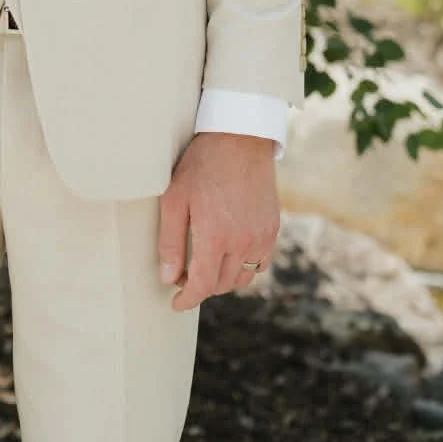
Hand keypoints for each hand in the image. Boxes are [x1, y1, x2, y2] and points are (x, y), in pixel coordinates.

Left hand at [157, 131, 278, 311]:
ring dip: (223, 279)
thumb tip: (169, 277)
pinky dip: (244, 266)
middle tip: (184, 275)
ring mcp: (262, 237)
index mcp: (216, 237)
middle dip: (202, 286)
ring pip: (242, 277)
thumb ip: (170, 242)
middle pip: (222, 284)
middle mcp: (243, 242)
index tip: (176, 303)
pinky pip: (260, 263)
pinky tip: (229, 253)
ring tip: (206, 265)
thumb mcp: (174, 199)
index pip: (202, 285)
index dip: (187, 299)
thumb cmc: (201, 165)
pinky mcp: (273, 229)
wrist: (239, 139)